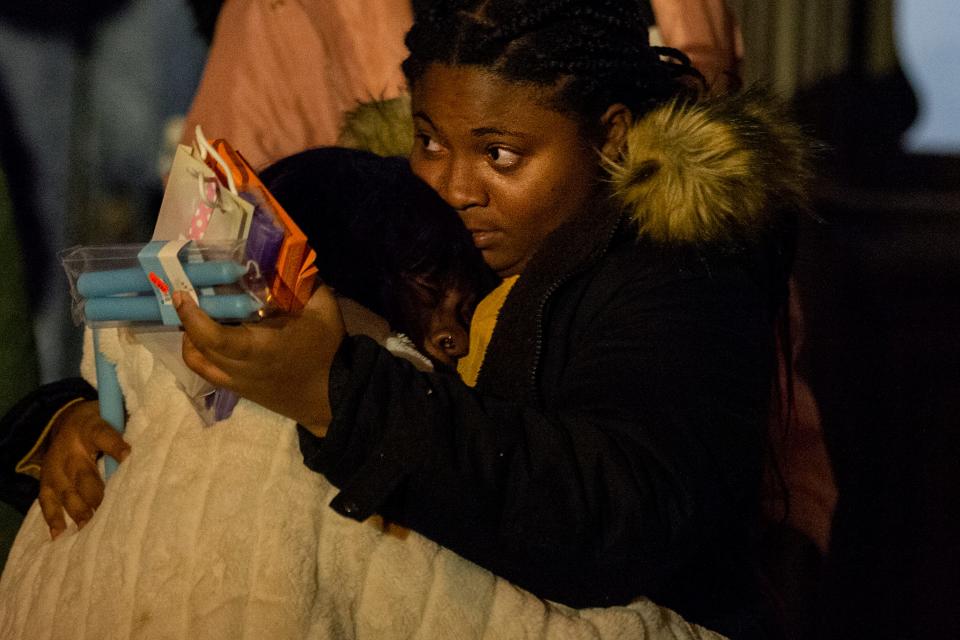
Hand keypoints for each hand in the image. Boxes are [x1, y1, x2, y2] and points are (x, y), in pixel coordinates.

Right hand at [38, 400, 129, 538]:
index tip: (129, 457)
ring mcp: (54, 467)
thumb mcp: (114, 416)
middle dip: (97, 495)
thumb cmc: (101, 421)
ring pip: (67, 492)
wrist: (66, 419)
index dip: (116, 446)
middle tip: (112, 511)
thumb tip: (156, 442)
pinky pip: (47, 501)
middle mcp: (70, 449)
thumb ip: (129, 428)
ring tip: (89, 528)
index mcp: (90, 428)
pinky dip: (53, 518)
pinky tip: (60, 535)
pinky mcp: (46, 481)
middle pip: (84, 475)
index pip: (103, 436)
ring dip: (78, 511)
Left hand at [174, 286, 344, 435]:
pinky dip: (200, 355)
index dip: (192, 317)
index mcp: (261, 349)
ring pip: (197, 364)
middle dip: (187, 322)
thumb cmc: (328, 353)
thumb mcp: (324, 311)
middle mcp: (242, 369)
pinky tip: (210, 340)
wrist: (334, 398)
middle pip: (198, 348)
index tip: (182, 295)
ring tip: (196, 320)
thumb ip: (306, 283)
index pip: (215, 337)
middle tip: (188, 298)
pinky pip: (208, 374)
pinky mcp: (240, 391)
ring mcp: (238, 383)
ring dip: (189, 341)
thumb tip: (289, 260)